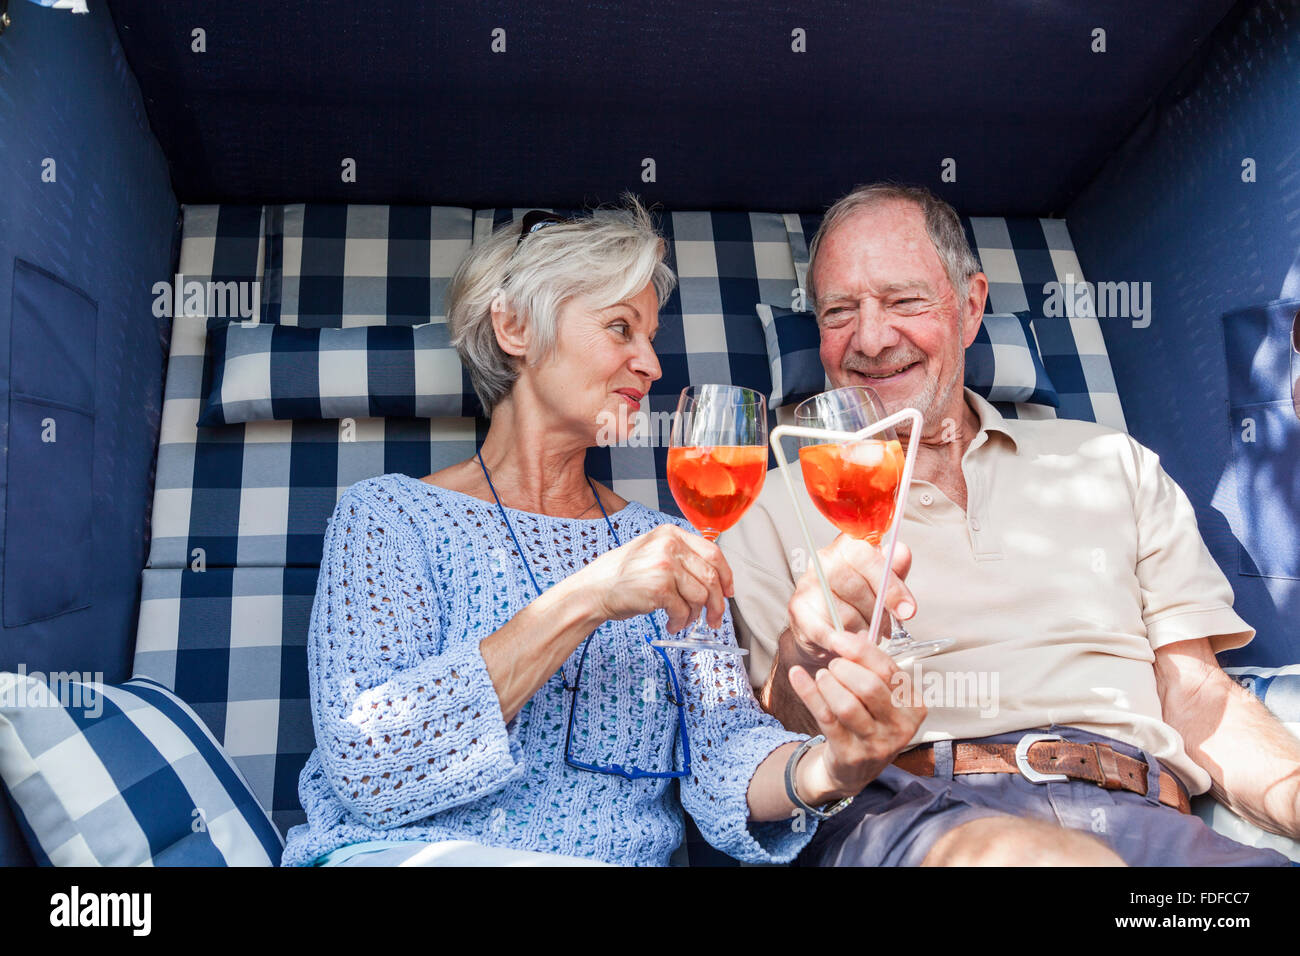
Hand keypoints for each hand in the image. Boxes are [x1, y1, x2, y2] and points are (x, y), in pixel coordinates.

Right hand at [563, 523, 734, 633]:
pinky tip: (671, 624)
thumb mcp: (654, 552)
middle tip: (715, 619)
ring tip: (682, 621)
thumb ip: (682, 557)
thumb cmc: (623, 575)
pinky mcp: (659, 588)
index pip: (713, 552)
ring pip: (700, 596)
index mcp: (671, 534)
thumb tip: (714, 579)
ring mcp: (665, 566)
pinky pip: (684, 610)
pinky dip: (680, 622)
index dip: (726, 575)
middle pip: (711, 577)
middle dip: (717, 603)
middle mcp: (670, 545)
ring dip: (694, 615)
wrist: (595, 588)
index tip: (728, 592)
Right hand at [786, 534, 915, 668]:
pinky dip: (844, 642)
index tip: (906, 609)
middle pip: (856, 585)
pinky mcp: (798, 609)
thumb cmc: (854, 603)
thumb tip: (901, 552)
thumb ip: (893, 571)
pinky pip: (827, 631)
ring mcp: (808, 583)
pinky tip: (852, 644)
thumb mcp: (881, 586)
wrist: (822, 631)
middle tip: (886, 627)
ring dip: (863, 631)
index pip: (865, 554)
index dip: (889, 584)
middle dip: (877, 613)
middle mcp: (824, 560)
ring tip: (867, 634)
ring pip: (845, 613)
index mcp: (847, 546)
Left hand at [789, 630, 927, 800]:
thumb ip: (871, 667)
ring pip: (847, 705)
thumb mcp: (880, 696)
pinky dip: (808, 692)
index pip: (889, 670)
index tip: (839, 638)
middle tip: (832, 664)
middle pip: (869, 687)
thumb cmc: (868, 722)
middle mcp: (900, 727)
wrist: (853, 768)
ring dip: (828, 683)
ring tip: (822, 676)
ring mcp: (877, 744)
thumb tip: (850, 636)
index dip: (861, 650)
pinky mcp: (851, 755)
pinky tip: (797, 676)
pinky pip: (826, 718)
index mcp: (913, 706)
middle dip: (844, 668)